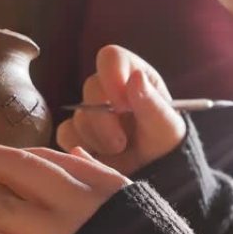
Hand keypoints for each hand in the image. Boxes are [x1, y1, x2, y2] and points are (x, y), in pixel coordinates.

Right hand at [57, 45, 185, 174]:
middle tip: (122, 141)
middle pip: (91, 88)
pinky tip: (99, 156)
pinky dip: (81, 147)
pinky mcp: (77, 133)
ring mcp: (92, 110)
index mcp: (134, 76)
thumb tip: (135, 77)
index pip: (111, 58)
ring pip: (78, 115)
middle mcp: (110, 89)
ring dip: (97, 138)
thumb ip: (152, 104)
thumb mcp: (166, 128)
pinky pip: (65, 134)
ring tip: (118, 150)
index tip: (122, 104)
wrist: (154, 175)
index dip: (112, 76)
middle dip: (105, 119)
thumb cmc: (166, 147)